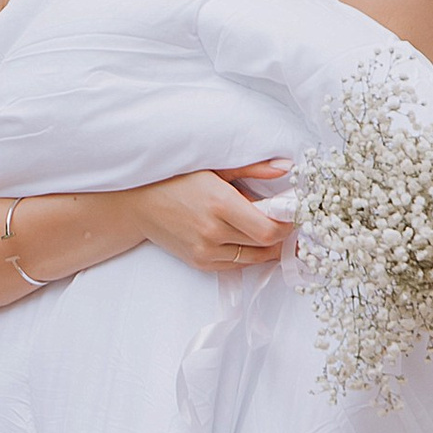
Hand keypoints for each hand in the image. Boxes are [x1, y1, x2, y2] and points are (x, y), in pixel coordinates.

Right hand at [126, 161, 295, 276]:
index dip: (289, 224)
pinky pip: (238, 265)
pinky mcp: (200, 263)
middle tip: (287, 219)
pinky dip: (249, 253)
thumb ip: (253, 169)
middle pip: (266, 245)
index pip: (270, 229)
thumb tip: (286, 168)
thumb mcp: (215, 167)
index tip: (294, 213)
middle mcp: (213, 232)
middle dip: (282, 233)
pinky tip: (248, 236)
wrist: (138, 204)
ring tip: (269, 227)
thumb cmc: (176, 180)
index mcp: (220, 204)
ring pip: (255, 258)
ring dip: (268, 246)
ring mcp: (205, 252)